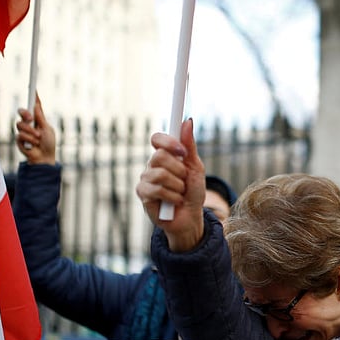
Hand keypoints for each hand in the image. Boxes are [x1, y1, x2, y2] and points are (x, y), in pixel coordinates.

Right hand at [16, 95, 55, 164]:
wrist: (44, 158)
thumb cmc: (48, 144)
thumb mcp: (47, 129)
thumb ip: (41, 118)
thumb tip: (36, 106)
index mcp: (39, 120)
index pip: (35, 106)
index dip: (34, 98)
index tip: (33, 89)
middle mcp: (30, 124)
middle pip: (22, 112)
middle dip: (25, 114)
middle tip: (30, 119)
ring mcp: (24, 131)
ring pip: (20, 124)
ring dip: (31, 132)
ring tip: (38, 139)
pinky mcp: (19, 139)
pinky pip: (20, 135)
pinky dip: (29, 140)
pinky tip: (33, 145)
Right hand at [136, 118, 206, 251]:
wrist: (190, 218)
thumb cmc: (193, 192)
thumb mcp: (196, 168)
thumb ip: (190, 146)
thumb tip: (187, 120)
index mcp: (164, 156)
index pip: (157, 139)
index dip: (168, 141)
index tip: (182, 151)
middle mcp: (152, 165)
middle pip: (159, 156)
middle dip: (179, 170)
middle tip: (184, 179)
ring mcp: (146, 179)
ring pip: (160, 174)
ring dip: (178, 186)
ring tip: (180, 193)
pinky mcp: (143, 194)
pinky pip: (156, 190)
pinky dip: (172, 197)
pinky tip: (174, 202)